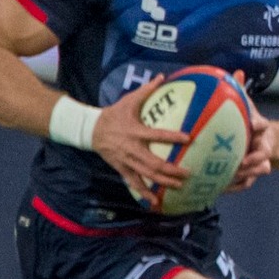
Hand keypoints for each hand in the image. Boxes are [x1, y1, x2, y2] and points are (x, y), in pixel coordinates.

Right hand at [93, 77, 190, 203]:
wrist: (90, 130)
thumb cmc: (114, 114)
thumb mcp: (128, 101)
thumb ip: (147, 90)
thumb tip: (162, 76)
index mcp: (135, 131)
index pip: (157, 134)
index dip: (173, 137)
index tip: (189, 139)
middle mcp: (131, 149)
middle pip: (154, 162)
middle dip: (172, 170)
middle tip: (189, 173)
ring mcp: (126, 161)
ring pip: (146, 175)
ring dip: (163, 182)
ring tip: (180, 186)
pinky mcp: (121, 168)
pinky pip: (134, 183)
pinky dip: (144, 192)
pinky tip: (156, 201)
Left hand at [225, 71, 275, 193]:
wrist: (266, 142)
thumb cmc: (250, 123)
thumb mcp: (248, 107)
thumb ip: (242, 93)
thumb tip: (238, 71)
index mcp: (261, 129)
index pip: (263, 125)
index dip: (258, 125)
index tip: (252, 123)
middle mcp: (263, 146)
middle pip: (263, 155)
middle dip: (252, 159)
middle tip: (238, 160)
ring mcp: (259, 162)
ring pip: (257, 171)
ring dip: (244, 174)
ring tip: (226, 177)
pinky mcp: (251, 174)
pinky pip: (245, 183)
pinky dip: (234, 185)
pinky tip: (216, 187)